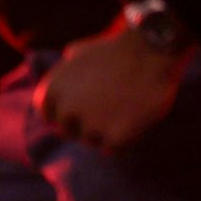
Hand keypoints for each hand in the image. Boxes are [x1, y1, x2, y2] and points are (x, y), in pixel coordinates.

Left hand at [37, 22, 187, 152]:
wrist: (151, 50)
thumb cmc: (119, 49)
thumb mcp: (81, 52)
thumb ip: (66, 68)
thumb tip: (64, 67)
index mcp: (52, 90)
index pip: (49, 116)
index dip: (68, 114)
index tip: (84, 110)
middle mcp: (66, 110)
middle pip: (69, 132)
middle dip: (86, 125)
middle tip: (110, 110)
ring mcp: (90, 126)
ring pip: (92, 141)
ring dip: (107, 131)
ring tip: (126, 109)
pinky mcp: (114, 138)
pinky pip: (114, 150)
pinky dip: (125, 140)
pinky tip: (135, 121)